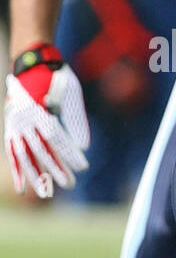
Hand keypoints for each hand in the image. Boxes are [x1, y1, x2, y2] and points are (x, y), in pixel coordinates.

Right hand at [5, 44, 89, 195]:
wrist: (32, 64)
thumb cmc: (56, 79)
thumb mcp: (71, 93)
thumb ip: (76, 119)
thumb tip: (84, 147)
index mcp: (38, 107)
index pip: (55, 136)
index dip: (68, 152)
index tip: (83, 167)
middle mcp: (23, 117)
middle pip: (40, 148)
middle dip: (55, 168)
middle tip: (69, 184)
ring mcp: (14, 124)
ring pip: (24, 153)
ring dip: (35, 174)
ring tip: (47, 193)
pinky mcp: (10, 128)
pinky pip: (12, 152)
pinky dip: (18, 170)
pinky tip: (23, 188)